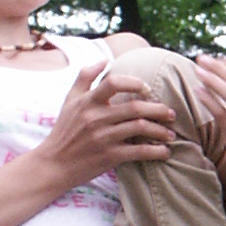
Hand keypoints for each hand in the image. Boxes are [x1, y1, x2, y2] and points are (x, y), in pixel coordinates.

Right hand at [42, 62, 175, 186]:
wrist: (53, 165)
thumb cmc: (64, 131)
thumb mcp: (69, 100)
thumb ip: (85, 77)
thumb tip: (105, 60)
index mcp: (88, 102)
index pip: (114, 83)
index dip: (135, 83)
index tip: (147, 89)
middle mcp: (96, 118)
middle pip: (135, 107)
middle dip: (158, 109)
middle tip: (171, 113)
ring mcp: (103, 138)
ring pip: (140, 128)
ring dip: (160, 131)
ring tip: (171, 134)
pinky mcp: (109, 157)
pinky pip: (138, 152)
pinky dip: (155, 151)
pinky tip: (165, 152)